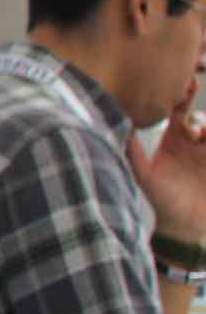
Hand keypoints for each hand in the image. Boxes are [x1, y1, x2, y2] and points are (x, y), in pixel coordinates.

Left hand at [130, 76, 205, 241]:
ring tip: (199, 131)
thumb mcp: (143, 175)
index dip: (180, 94)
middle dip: (198, 97)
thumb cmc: (161, 201)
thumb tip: (116, 125)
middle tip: (192, 87)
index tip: (183, 84)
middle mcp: (196, 139)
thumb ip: (131, 151)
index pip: (178, 108)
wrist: (187, 229)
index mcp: (175, 137)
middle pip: (201, 110)